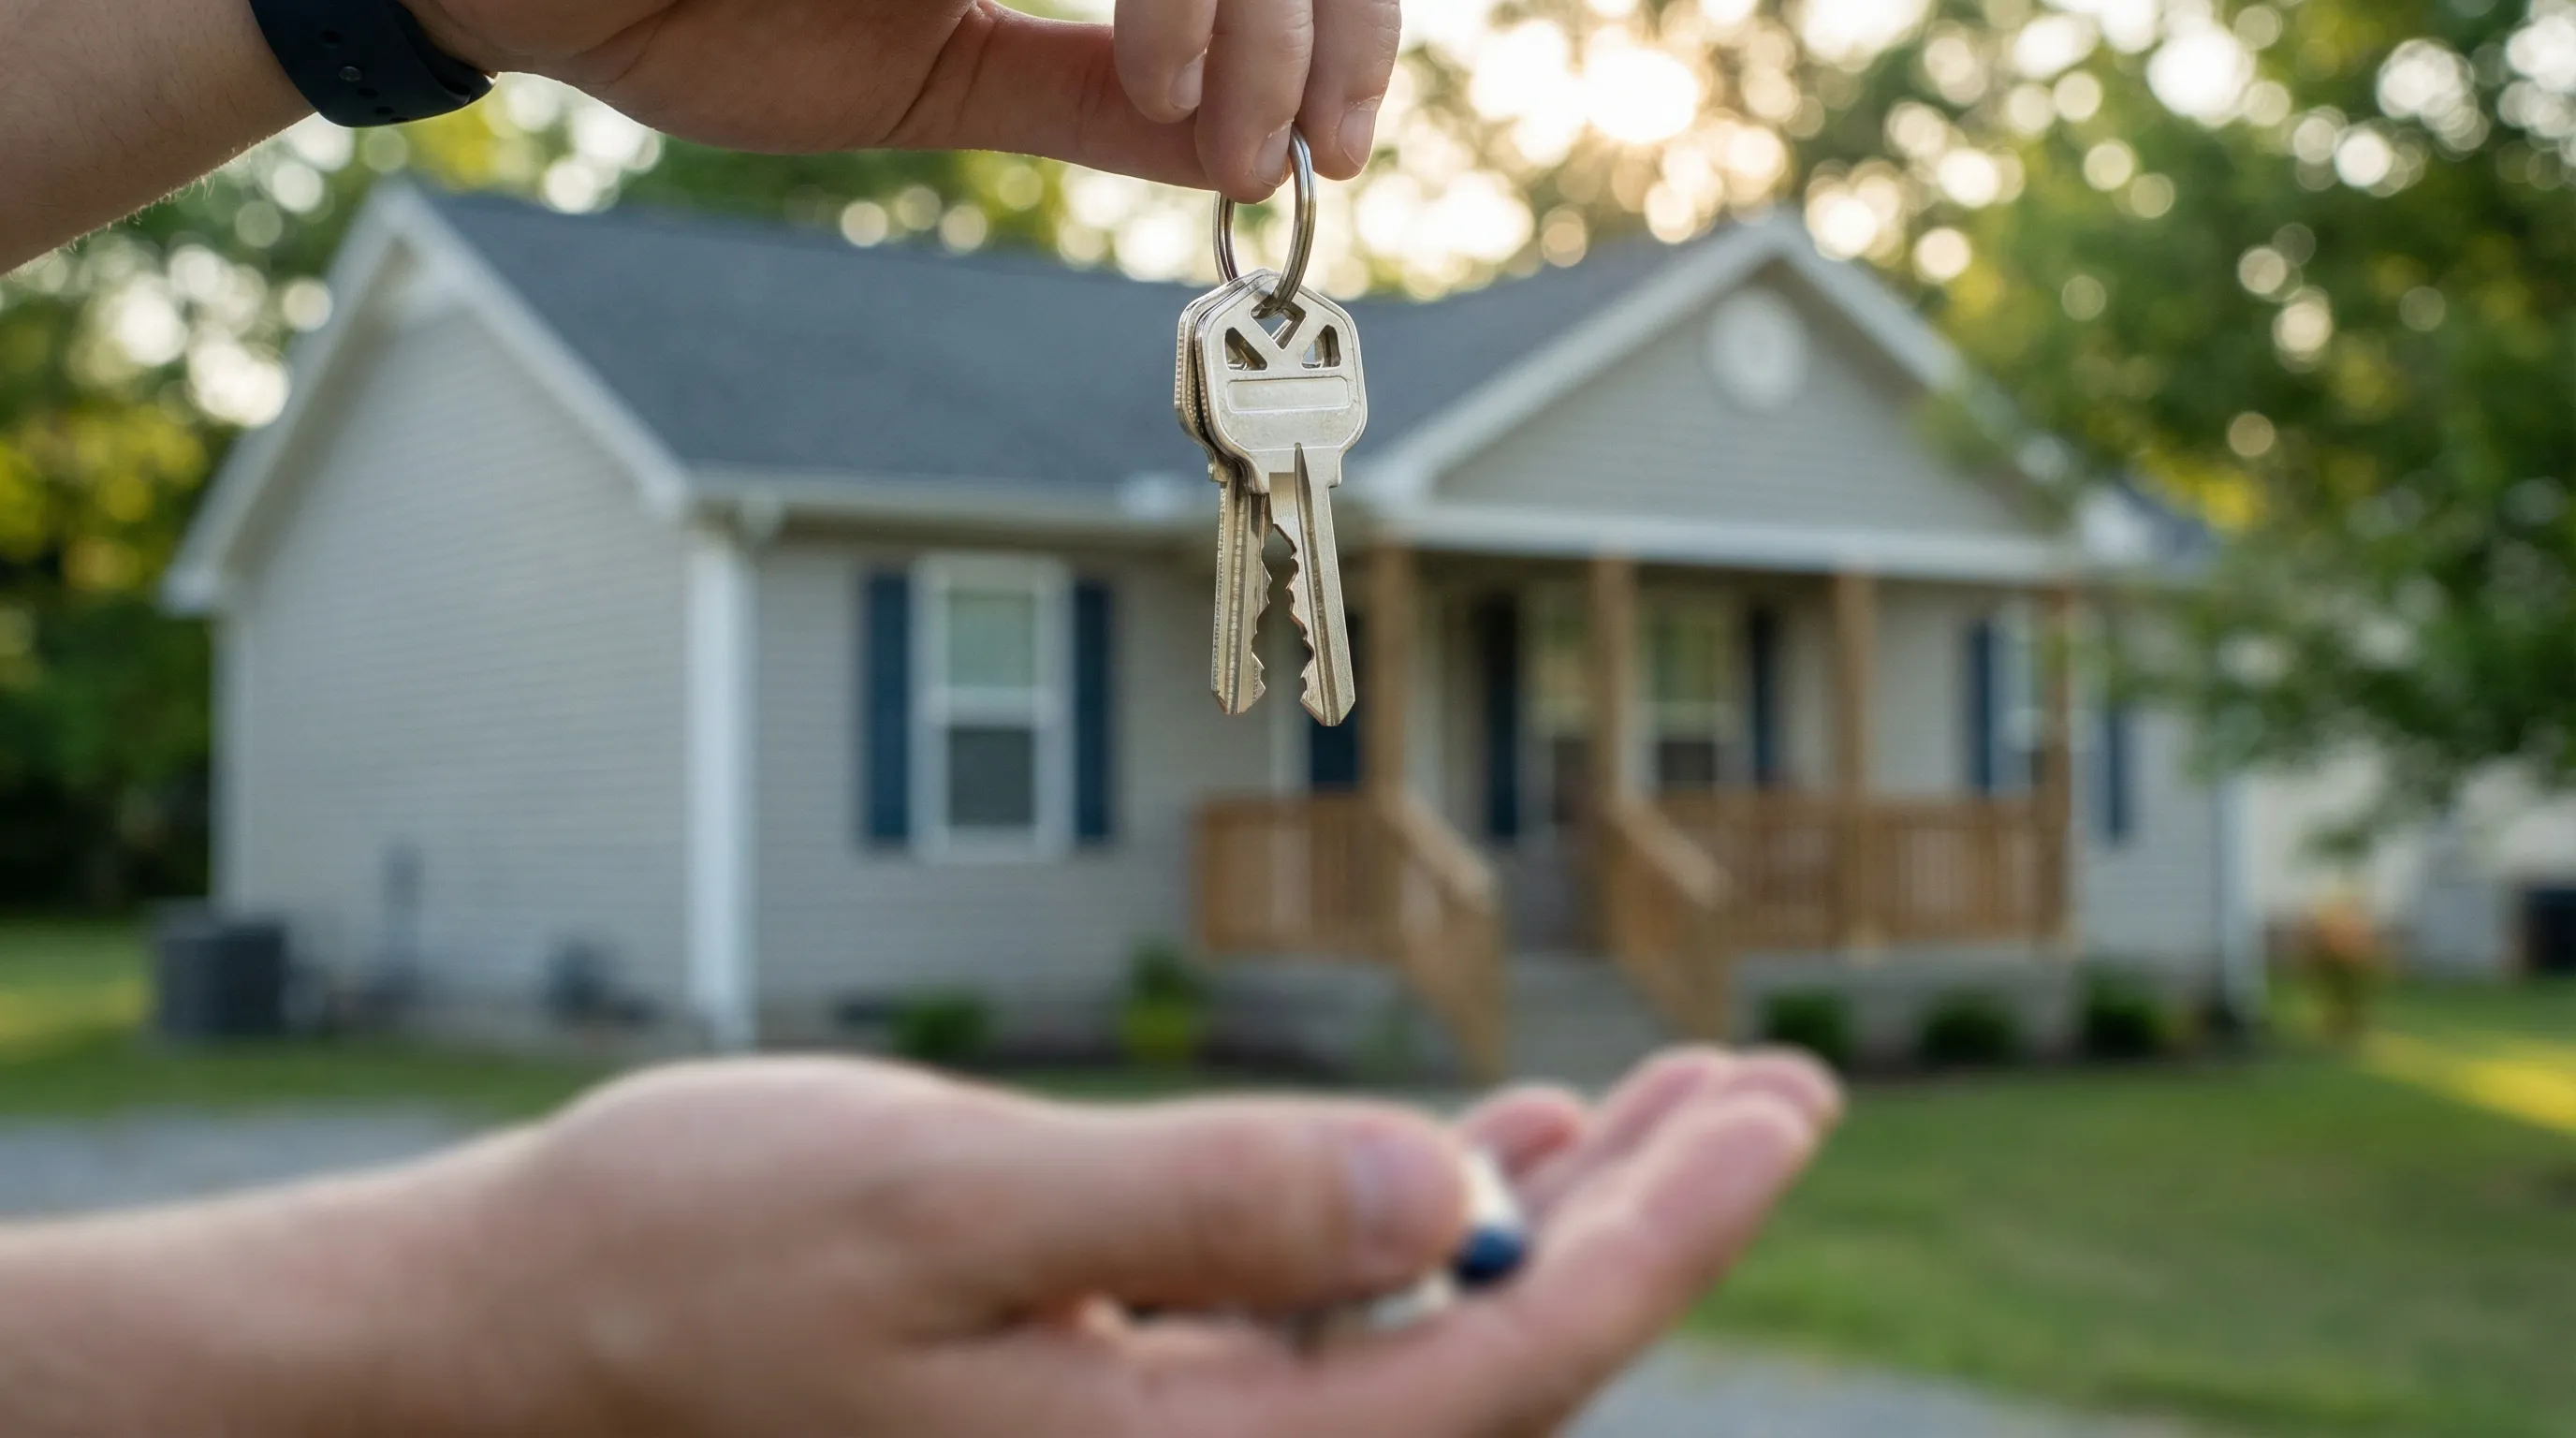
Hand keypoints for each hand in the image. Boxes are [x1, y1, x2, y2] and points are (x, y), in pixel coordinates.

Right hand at [373, 1048, 1836, 1436]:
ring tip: (1678, 1103)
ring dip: (1551, 1215)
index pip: (1492, 1368)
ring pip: (1423, 1343)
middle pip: (1492, 1367)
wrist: (513, 1344)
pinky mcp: (1116, 1397)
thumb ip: (1196, 1213)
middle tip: (1782, 1091)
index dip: (1658, 1242)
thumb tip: (1434, 1191)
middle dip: (1650, 1227)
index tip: (1777, 1113)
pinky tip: (1480, 1148)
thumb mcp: (938, 1214)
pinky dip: (1417, 1224)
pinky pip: (1327, 1328)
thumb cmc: (687, 1267)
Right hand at [401, 0, 1398, 198]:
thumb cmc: (697, 3)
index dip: (1339, 18)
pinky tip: (1163, 73)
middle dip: (1321, 17)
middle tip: (1308, 149)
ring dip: (1256, 6)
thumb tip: (1248, 156)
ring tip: (1233, 125)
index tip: (1331, 150)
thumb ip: (1087, 99)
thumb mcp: (932, 74)